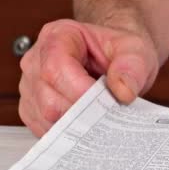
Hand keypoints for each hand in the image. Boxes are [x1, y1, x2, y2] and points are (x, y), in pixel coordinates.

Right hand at [19, 19, 159, 136]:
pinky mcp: (34, 108)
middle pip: (48, 98)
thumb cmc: (120, 51)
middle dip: (82, 112)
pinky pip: (43, 128)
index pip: (55, 67)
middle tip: (109, 113)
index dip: (79, 90)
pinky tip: (88, 124)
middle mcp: (37, 60)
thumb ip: (132, 67)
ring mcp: (32, 86)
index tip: (106, 101)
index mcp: (57, 36)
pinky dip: (68, 133)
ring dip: (76, 124)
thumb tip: (123, 92)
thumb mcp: (136, 50)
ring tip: (101, 116)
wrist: (117, 60)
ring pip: (45, 117)